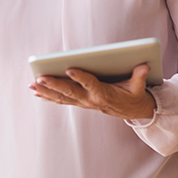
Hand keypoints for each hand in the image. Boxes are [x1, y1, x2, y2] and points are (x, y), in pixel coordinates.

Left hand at [29, 64, 155, 120]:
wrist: (132, 112)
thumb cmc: (133, 95)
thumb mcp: (139, 87)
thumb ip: (140, 76)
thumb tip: (145, 65)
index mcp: (104, 94)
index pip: (90, 84)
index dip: (80, 76)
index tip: (69, 68)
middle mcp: (90, 100)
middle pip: (70, 92)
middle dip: (54, 84)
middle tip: (40, 77)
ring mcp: (83, 103)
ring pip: (62, 97)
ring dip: (46, 91)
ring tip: (32, 84)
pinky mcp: (79, 103)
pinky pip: (61, 100)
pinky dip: (48, 96)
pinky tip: (36, 92)